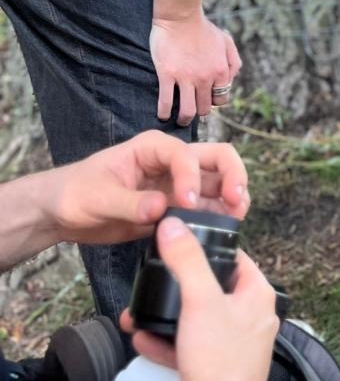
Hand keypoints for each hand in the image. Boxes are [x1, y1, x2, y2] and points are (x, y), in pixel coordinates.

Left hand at [49, 132, 249, 246]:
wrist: (61, 213)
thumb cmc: (75, 193)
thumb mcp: (97, 198)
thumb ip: (130, 203)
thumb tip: (161, 209)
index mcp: (152, 149)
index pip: (186, 155)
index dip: (192, 178)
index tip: (187, 204)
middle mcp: (171, 163)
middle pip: (217, 158)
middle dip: (233, 176)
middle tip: (237, 201)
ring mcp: (176, 186)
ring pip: (216, 184)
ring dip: (231, 198)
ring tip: (236, 219)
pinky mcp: (174, 208)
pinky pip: (204, 210)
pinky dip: (217, 218)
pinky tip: (220, 231)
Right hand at [120, 218, 277, 380]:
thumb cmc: (220, 361)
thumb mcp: (199, 300)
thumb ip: (186, 261)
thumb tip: (174, 228)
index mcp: (258, 296)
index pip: (237, 259)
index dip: (210, 250)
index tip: (185, 247)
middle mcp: (254, 319)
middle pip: (214, 291)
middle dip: (179, 290)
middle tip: (157, 285)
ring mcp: (240, 345)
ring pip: (200, 321)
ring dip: (169, 318)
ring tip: (138, 316)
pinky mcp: (223, 368)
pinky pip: (194, 348)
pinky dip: (171, 344)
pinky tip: (144, 341)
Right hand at [150, 13, 240, 124]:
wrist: (180, 17)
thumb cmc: (203, 29)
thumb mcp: (226, 42)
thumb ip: (233, 62)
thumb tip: (230, 82)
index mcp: (221, 71)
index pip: (221, 100)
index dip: (214, 102)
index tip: (205, 100)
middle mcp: (205, 78)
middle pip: (204, 108)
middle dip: (199, 112)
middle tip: (191, 111)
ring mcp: (186, 78)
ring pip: (187, 111)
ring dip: (184, 120)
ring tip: (180, 120)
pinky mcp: (167, 75)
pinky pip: (166, 102)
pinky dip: (164, 113)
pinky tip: (163, 115)